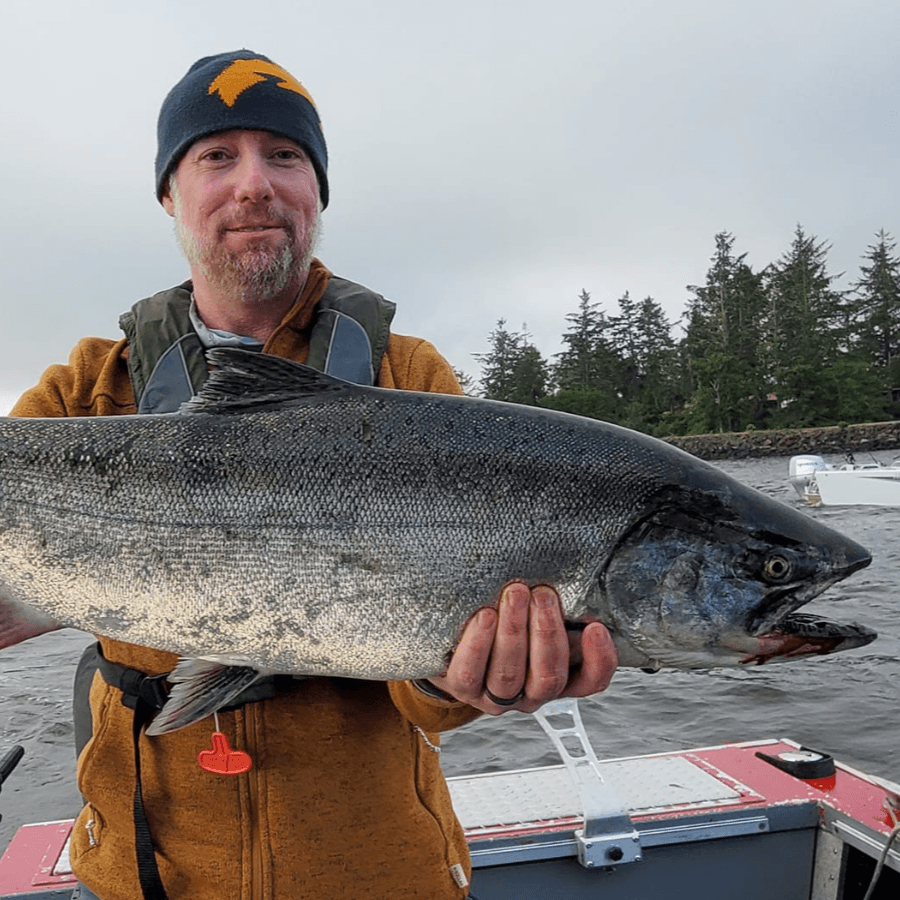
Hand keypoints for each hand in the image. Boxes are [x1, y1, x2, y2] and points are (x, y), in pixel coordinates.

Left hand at [426, 582, 616, 714]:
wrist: (453, 640)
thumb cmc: (504, 622)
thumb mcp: (536, 617)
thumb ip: (555, 608)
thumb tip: (575, 578)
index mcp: (557, 677)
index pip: (589, 681)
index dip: (599, 660)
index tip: (595, 627)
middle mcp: (530, 693)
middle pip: (548, 676)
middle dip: (547, 632)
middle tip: (544, 594)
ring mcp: (496, 697)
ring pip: (509, 674)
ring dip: (514, 631)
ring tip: (515, 594)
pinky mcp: (462, 689)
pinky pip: (470, 672)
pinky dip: (479, 643)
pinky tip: (485, 616)